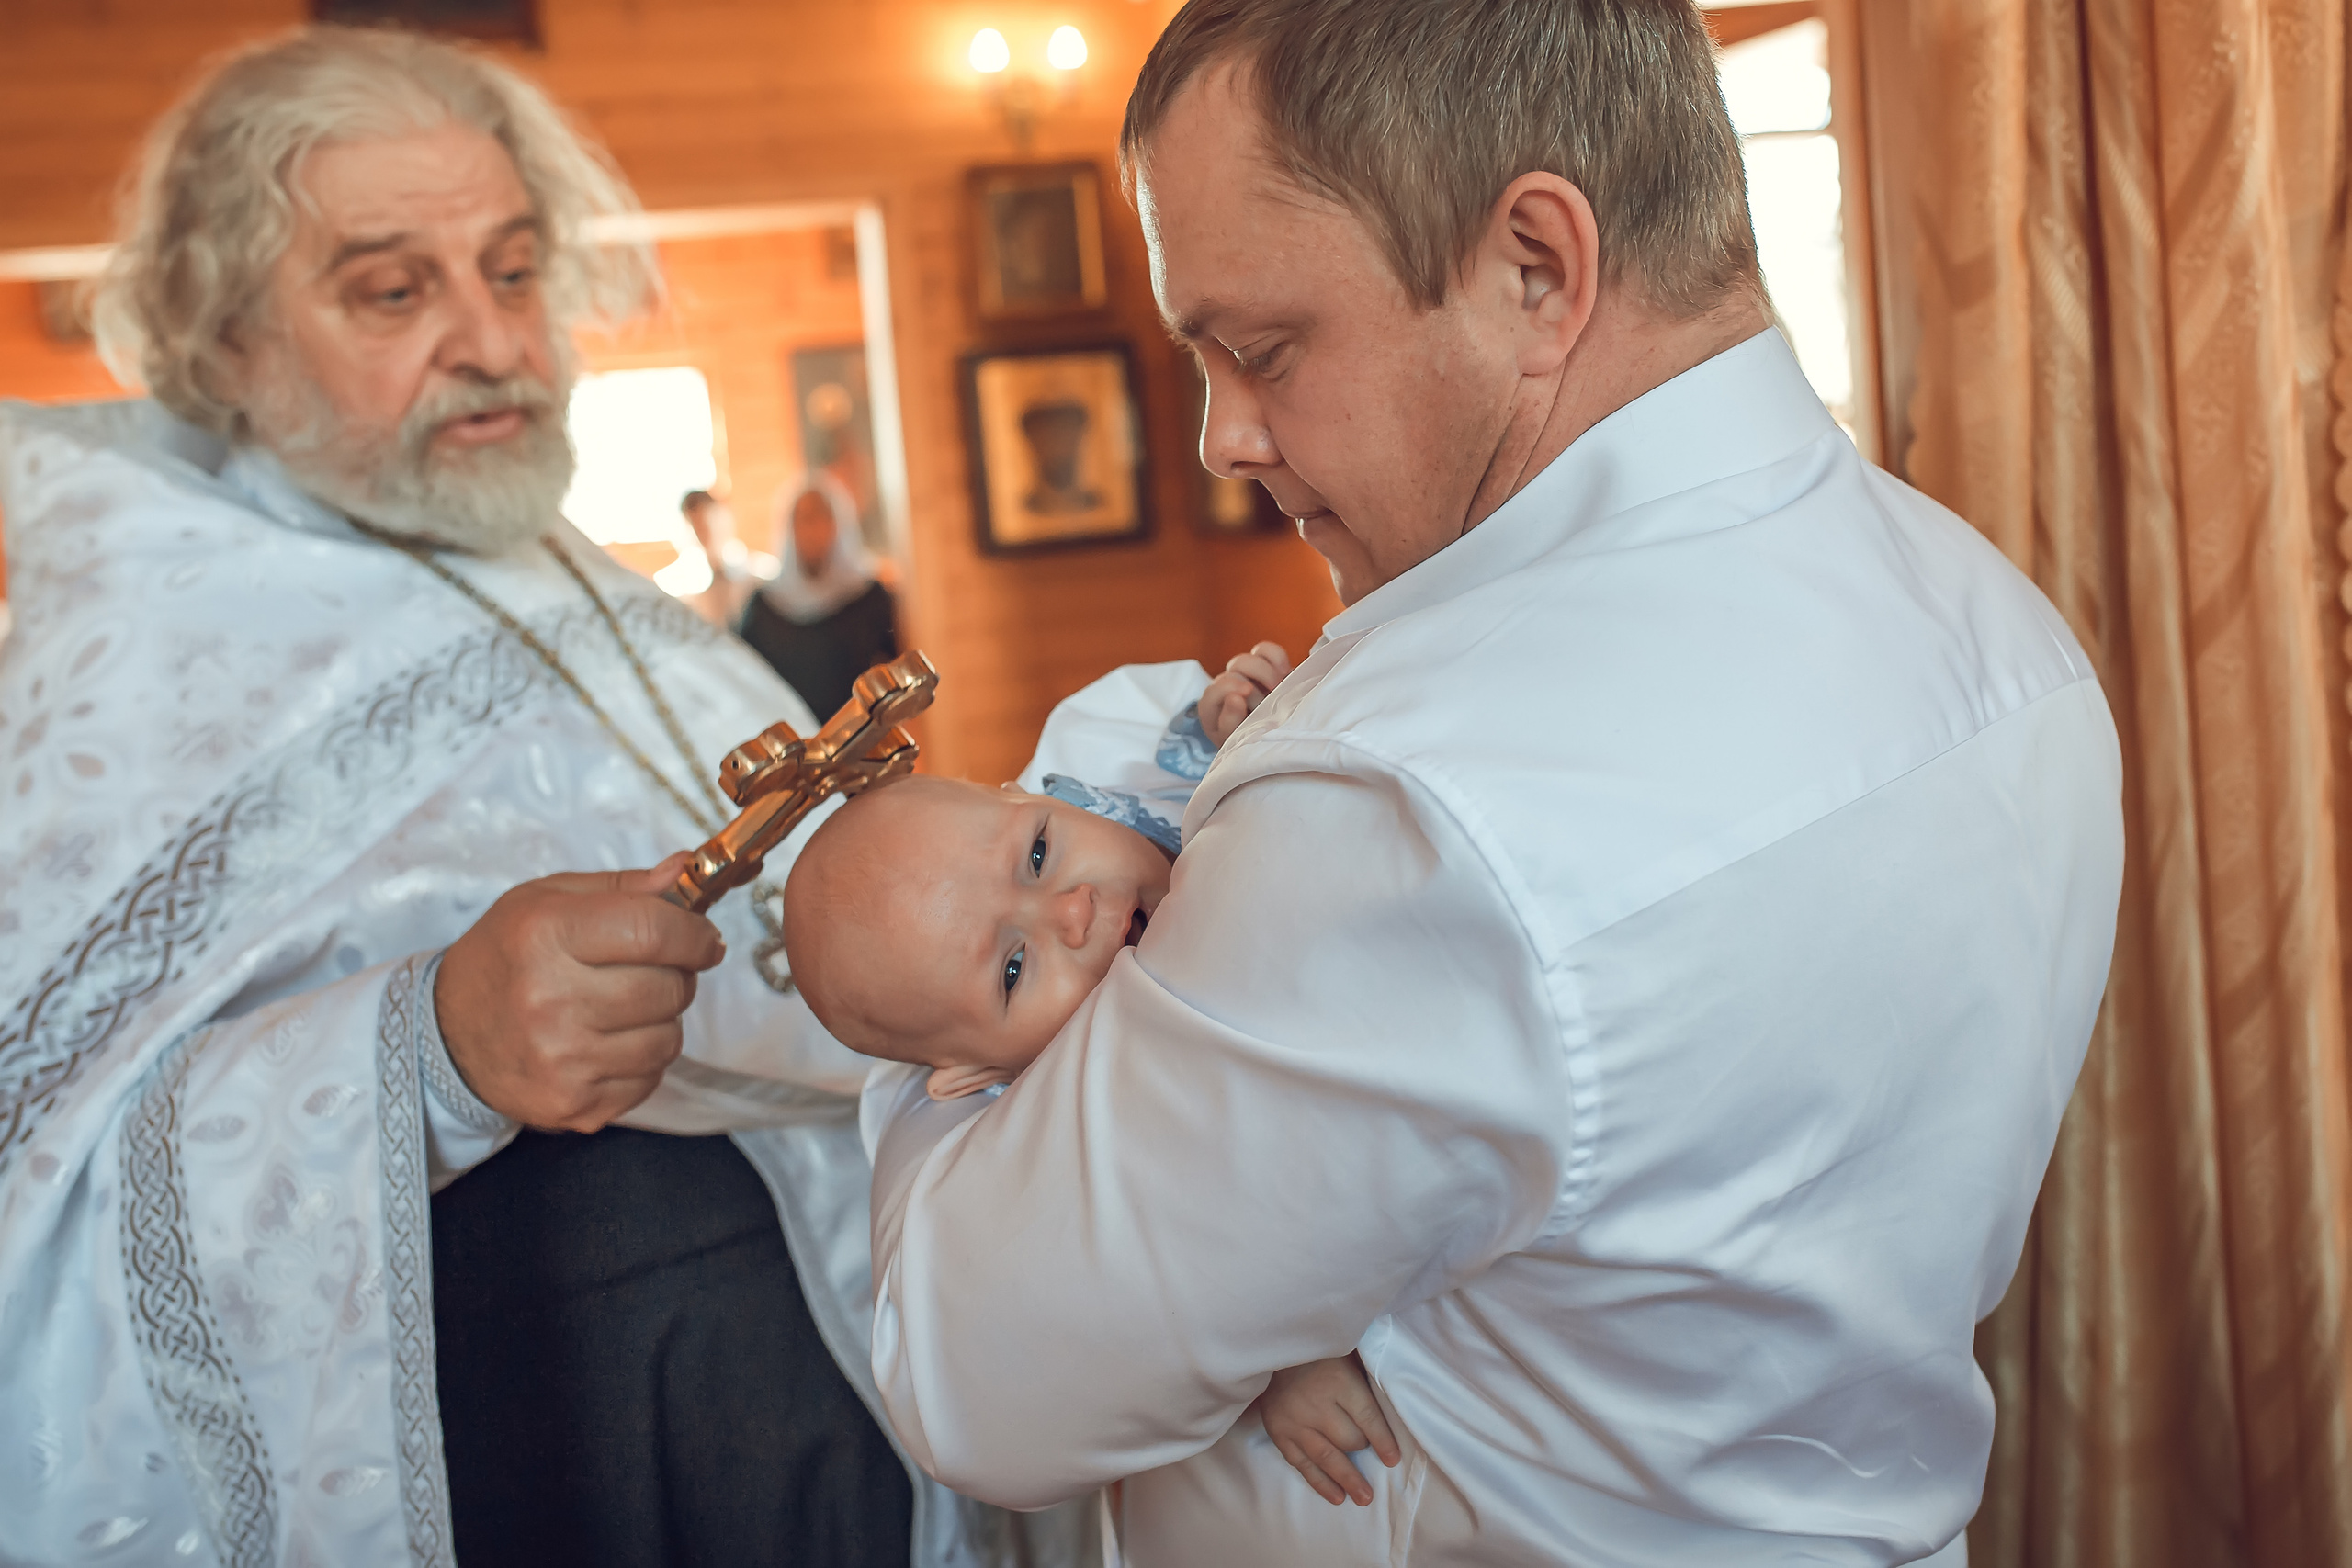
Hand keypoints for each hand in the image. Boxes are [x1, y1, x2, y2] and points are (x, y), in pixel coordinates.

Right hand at [435, 852, 725, 1131]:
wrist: (447, 1037)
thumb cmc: (506, 957)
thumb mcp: (547, 901)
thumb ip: (622, 887)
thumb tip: (684, 872)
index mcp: (545, 935)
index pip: (655, 931)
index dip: (695, 934)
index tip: (704, 939)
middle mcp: (550, 1000)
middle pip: (668, 988)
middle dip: (680, 976)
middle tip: (658, 970)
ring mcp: (562, 1060)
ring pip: (668, 1039)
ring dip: (663, 1020)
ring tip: (626, 1007)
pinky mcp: (574, 1105)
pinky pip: (650, 1079)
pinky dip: (643, 1059)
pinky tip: (609, 1043)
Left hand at [1200, 641, 1292, 746]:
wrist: (1281, 742)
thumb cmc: (1255, 746)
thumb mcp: (1240, 743)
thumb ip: (1232, 724)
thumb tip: (1235, 698)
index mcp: (1212, 709)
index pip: (1212, 692)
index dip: (1227, 691)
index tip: (1245, 700)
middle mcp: (1226, 689)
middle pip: (1230, 673)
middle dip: (1251, 688)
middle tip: (1266, 704)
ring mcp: (1246, 676)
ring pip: (1245, 660)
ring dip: (1264, 673)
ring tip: (1278, 689)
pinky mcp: (1267, 667)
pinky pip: (1266, 651)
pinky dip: (1276, 657)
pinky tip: (1285, 672)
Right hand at [1251, 1352, 1399, 1506]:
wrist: (1274, 1350)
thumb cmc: (1319, 1353)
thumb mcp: (1347, 1355)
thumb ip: (1365, 1380)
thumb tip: (1395, 1408)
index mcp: (1338, 1381)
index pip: (1367, 1418)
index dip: (1383, 1441)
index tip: (1393, 1459)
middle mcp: (1316, 1403)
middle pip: (1348, 1440)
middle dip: (1362, 1452)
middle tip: (1374, 1474)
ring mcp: (1295, 1421)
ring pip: (1326, 1457)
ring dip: (1347, 1480)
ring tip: (1363, 1497)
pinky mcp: (1278, 1432)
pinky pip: (1302, 1464)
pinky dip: (1320, 1482)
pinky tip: (1336, 1495)